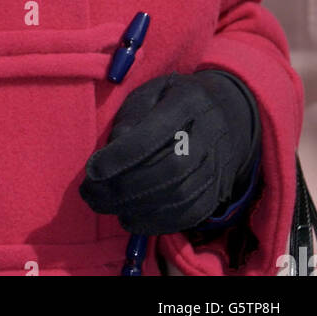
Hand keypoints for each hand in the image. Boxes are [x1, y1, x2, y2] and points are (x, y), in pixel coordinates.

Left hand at [79, 69, 259, 234]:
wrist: (225, 115)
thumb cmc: (173, 101)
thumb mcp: (149, 93)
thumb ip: (130, 117)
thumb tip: (111, 152)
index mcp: (189, 101)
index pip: (156, 132)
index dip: (123, 155)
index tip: (92, 170)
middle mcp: (210, 134)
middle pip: (170, 169)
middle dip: (125, 188)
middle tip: (91, 195)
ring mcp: (218, 165)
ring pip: (180, 197)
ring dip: (136, 208)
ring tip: (103, 206)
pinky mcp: (217, 191)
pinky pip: (189, 215)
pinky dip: (156, 222)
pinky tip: (129, 218)